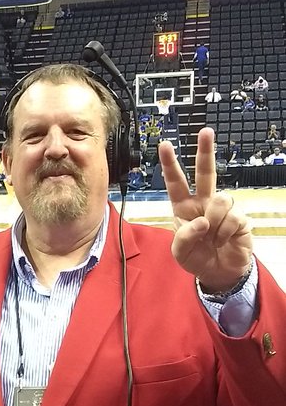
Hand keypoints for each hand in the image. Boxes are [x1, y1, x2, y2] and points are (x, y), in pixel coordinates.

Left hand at [159, 128, 252, 292]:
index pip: (176, 183)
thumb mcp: (180, 252)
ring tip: (213, 237)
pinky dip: (226, 233)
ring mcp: (223, 210)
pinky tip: (225, 240)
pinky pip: (233, 218)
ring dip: (215, 221)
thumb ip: (184, 237)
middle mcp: (204, 203)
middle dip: (205, 151)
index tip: (165, 145)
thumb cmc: (196, 258)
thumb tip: (202, 222)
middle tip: (205, 132)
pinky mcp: (240, 219)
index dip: (170, 164)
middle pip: (205, 172)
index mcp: (184, 207)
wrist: (219, 273)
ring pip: (221, 199)